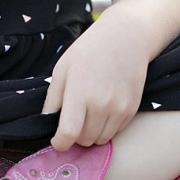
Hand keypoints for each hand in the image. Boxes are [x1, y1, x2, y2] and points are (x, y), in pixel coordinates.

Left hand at [43, 11, 149, 150]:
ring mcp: (119, 108)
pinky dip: (107, 127)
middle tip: (73, 120)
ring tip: (89, 114)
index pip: (68, 134)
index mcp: (79, 93)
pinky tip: (104, 108)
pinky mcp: (132, 109)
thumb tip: (47, 122)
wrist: (126, 36)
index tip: (57, 140)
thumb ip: (53, 99)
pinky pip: (116, 132)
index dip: (60, 143)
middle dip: (75, 136)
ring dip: (91, 133)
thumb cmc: (89, 50)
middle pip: (85, 140)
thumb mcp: (63, 69)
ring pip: (101, 140)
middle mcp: (101, 104)